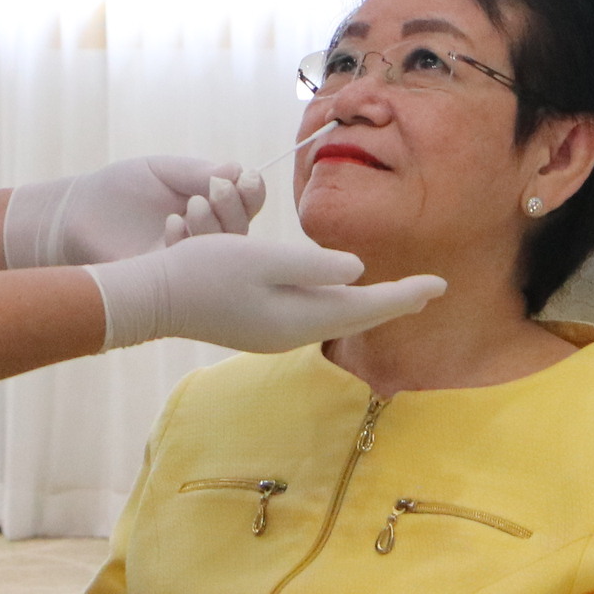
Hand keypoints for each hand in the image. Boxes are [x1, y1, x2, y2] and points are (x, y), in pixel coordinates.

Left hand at [4, 156, 265, 267]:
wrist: (79, 213)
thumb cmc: (121, 187)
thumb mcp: (162, 170)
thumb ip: (197, 171)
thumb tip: (238, 169)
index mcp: (212, 208)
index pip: (247, 204)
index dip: (252, 192)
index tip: (247, 177)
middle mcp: (207, 238)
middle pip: (243, 231)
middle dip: (237, 208)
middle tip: (218, 191)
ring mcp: (190, 262)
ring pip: (224, 254)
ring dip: (216, 226)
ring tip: (194, 205)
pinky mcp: (169, 281)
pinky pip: (192, 272)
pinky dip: (188, 244)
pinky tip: (172, 224)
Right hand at [88, 233, 445, 351]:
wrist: (152, 298)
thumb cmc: (204, 272)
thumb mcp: (263, 258)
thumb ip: (313, 265)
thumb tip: (357, 270)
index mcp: (299, 318)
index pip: (367, 307)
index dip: (406, 294)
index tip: (441, 285)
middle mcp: (292, 334)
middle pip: (356, 316)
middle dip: (393, 301)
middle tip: (430, 289)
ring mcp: (273, 335)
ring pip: (333, 317)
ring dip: (365, 304)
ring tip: (396, 293)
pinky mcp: (257, 328)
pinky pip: (310, 315)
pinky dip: (334, 303)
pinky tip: (341, 294)